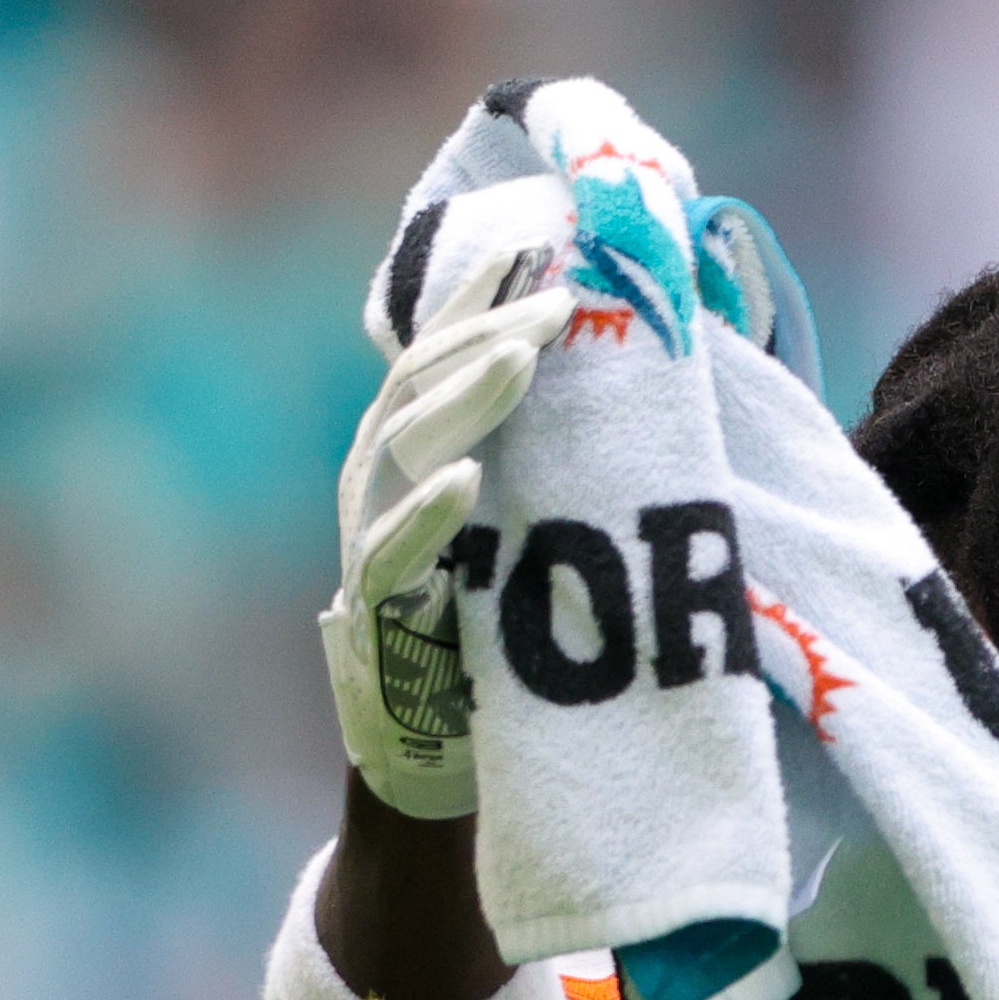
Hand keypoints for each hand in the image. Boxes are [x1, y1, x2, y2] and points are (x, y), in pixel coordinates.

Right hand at [319, 237, 569, 818]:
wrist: (431, 759)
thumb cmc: (489, 632)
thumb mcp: (521, 531)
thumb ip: (545, 461)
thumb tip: (631, 388)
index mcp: (412, 449)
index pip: (442, 352)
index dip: (482, 294)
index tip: (541, 240)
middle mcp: (378, 480)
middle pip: (423, 382)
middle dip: (490, 331)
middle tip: (560, 297)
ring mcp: (367, 544)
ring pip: (406, 447)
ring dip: (469, 397)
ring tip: (525, 355)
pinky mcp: (373, 617)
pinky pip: (393, 555)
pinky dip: (429, 516)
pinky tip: (469, 480)